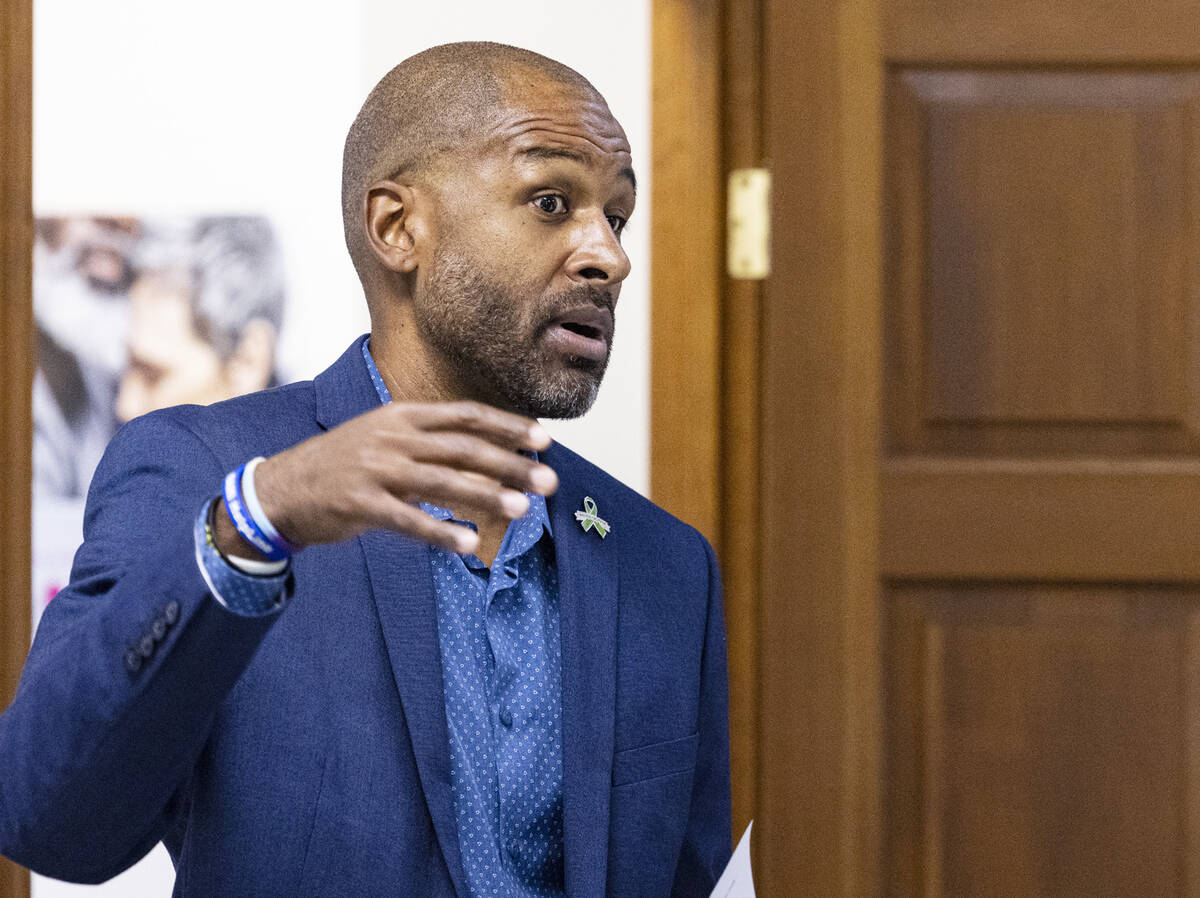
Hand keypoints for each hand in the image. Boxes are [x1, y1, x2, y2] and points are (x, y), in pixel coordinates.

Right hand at [214, 401, 556, 558]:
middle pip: (464, 448)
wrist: (281, 487)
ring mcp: (375, 469)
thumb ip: (431, 441)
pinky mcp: (360, 503)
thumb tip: (489, 453)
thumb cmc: (346, 465)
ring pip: (442, 482)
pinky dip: (441, 533)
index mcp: (403, 415)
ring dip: (486, 496)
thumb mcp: (386, 437)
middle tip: (548, 480)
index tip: (545, 441)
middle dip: (510, 464)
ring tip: (523, 509)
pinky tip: (469, 545)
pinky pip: (408, 520)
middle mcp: (392, 437)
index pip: (467, 416)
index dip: (508, 427)